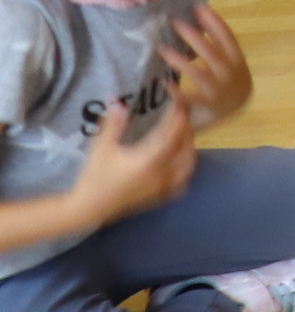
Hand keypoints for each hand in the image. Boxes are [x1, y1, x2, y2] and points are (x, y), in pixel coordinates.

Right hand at [68, 97, 197, 223]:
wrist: (88, 209)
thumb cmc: (93, 177)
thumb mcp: (100, 149)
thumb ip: (112, 125)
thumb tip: (118, 102)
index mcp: (148, 161)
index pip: (171, 133)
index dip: (177, 116)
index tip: (178, 103)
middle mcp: (161, 174)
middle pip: (185, 147)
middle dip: (185, 129)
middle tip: (180, 115)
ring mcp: (163, 188)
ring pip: (188, 165)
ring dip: (189, 147)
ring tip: (184, 135)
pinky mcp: (160, 198)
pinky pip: (182, 181)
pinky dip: (186, 168)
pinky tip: (182, 161)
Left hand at [170, 5, 252, 125]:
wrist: (235, 110)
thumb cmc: (226, 80)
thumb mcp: (229, 62)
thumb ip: (216, 48)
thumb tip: (195, 22)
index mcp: (237, 59)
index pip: (226, 35)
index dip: (213, 20)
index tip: (197, 6)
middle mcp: (230, 72)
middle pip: (211, 51)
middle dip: (193, 36)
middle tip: (175, 23)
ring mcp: (219, 89)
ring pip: (198, 72)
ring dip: (179, 60)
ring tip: (162, 50)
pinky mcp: (207, 104)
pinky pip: (188, 96)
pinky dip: (176, 90)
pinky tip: (165, 82)